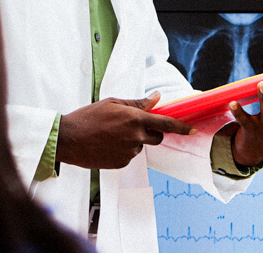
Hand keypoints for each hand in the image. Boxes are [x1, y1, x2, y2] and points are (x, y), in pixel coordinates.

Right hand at [57, 91, 196, 168]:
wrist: (69, 139)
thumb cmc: (88, 117)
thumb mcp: (112, 103)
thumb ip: (137, 103)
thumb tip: (156, 98)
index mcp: (134, 119)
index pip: (165, 124)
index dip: (182, 127)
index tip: (193, 130)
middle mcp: (135, 137)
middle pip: (157, 137)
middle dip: (152, 132)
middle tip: (134, 125)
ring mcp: (128, 152)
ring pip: (140, 146)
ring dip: (133, 140)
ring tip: (110, 134)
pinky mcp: (121, 163)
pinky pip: (129, 156)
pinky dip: (122, 150)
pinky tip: (107, 144)